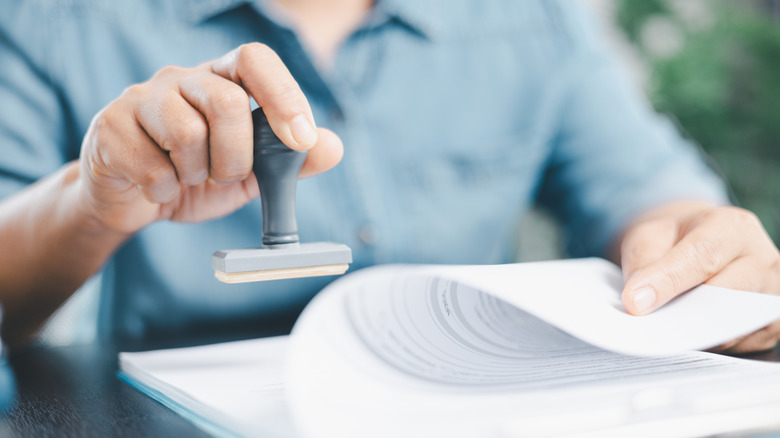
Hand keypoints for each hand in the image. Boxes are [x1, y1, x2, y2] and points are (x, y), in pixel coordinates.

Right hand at [78, 43, 342, 233]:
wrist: (132, 203)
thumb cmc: (196, 179)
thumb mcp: (252, 175)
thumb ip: (290, 162)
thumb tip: (332, 147)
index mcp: (221, 81)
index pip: (254, 59)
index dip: (283, 94)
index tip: (300, 139)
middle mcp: (181, 79)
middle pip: (227, 102)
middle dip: (238, 156)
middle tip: (227, 175)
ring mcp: (141, 98)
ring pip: (187, 134)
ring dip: (198, 175)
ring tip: (188, 179)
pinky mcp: (109, 127)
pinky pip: (152, 167)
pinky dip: (165, 191)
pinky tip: (158, 189)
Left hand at [619, 201, 779, 353]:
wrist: (699, 244)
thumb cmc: (674, 239)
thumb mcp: (650, 236)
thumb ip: (643, 262)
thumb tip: (639, 302)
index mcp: (733, 228)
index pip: (702, 256)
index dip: (667, 282)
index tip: (635, 302)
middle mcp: (763, 259)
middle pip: (725, 297)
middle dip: (682, 313)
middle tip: (648, 324)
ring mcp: (772, 294)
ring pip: (733, 328)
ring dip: (694, 333)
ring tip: (666, 326)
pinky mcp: (772, 324)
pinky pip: (739, 346)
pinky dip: (709, 345)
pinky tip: (688, 332)